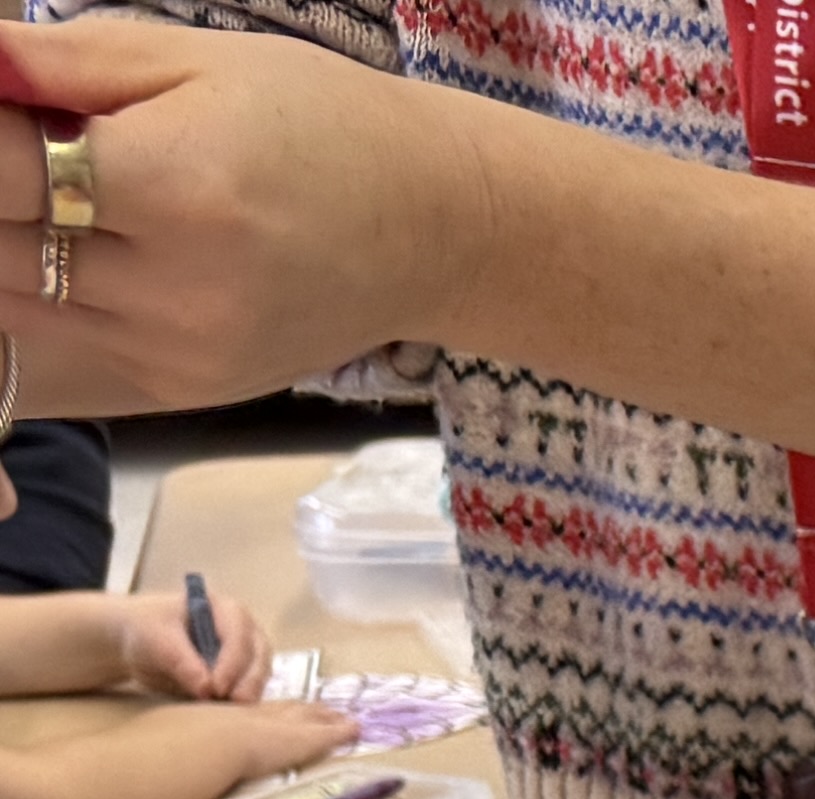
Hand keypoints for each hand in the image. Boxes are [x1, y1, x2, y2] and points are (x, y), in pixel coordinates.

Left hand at [0, 21, 500, 425]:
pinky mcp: (179, 387)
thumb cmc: (322, 126)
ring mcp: (177, 353)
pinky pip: (61, 339)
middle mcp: (177, 290)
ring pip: (10, 300)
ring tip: (53, 199)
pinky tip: (90, 247)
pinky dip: (44, 292)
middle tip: (29, 156)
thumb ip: (65, 60)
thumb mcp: (198, 61)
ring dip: (7, 245)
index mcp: (179, 188)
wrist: (437, 233)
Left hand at [98, 585, 268, 699]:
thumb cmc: (145, 628)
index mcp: (225, 610)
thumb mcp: (156, 638)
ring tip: (229, 710)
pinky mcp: (240, 678)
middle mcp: (244, 631)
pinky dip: (241, 703)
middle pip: (259, 657)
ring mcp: (245, 655)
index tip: (216, 688)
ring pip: (259, 676)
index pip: (239, 636)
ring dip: (248, 694)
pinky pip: (250, 691)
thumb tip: (206, 689)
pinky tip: (226, 712)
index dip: (232, 663)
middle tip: (235, 702)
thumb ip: (180, 660)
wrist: (135, 642)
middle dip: (249, 681)